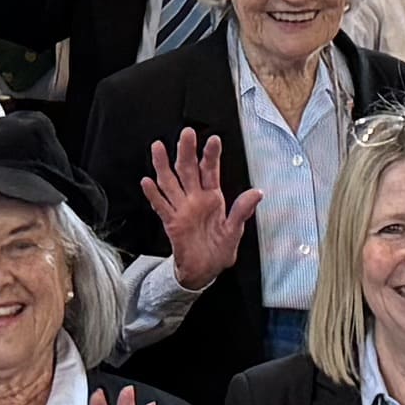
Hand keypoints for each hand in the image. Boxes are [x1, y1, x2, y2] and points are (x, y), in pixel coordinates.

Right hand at [141, 132, 253, 290]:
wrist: (203, 271)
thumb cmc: (219, 250)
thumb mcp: (235, 231)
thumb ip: (243, 211)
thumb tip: (257, 193)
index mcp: (213, 198)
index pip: (211, 171)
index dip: (211, 156)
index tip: (214, 140)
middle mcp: (195, 199)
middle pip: (188, 170)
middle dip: (186, 151)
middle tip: (186, 134)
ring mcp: (181, 209)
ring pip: (170, 183)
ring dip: (163, 165)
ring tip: (158, 148)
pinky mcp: (171, 222)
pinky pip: (160, 206)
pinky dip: (153, 194)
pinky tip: (147, 182)